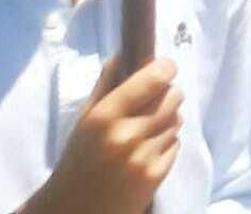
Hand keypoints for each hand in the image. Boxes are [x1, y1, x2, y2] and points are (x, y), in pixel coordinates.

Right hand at [25, 56, 181, 213]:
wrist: (72, 211)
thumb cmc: (78, 160)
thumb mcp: (85, 120)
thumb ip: (106, 85)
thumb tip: (125, 51)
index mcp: (104, 116)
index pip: (154, 77)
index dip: (165, 68)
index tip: (164, 69)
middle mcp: (126, 135)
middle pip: (173, 95)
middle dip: (168, 95)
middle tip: (153, 104)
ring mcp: (142, 157)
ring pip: (178, 120)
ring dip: (168, 121)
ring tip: (146, 132)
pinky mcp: (155, 176)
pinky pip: (176, 144)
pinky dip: (167, 144)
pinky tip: (147, 152)